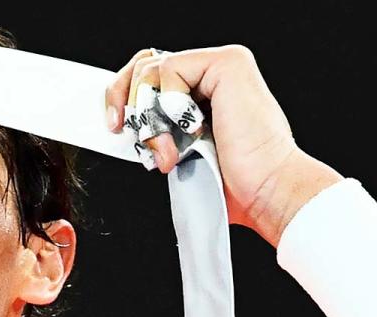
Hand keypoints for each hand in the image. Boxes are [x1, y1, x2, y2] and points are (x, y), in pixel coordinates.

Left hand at [105, 46, 342, 246]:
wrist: (265, 191)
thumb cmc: (231, 182)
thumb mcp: (179, 150)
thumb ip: (157, 129)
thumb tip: (122, 123)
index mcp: (203, 90)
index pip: (148, 77)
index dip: (125, 100)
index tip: (114, 129)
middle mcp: (213, 72)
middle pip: (143, 66)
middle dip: (129, 104)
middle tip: (135, 138)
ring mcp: (222, 64)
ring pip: (150, 68)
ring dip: (148, 113)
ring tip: (167, 148)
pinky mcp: (228, 63)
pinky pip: (169, 68)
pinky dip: (167, 103)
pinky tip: (191, 127)